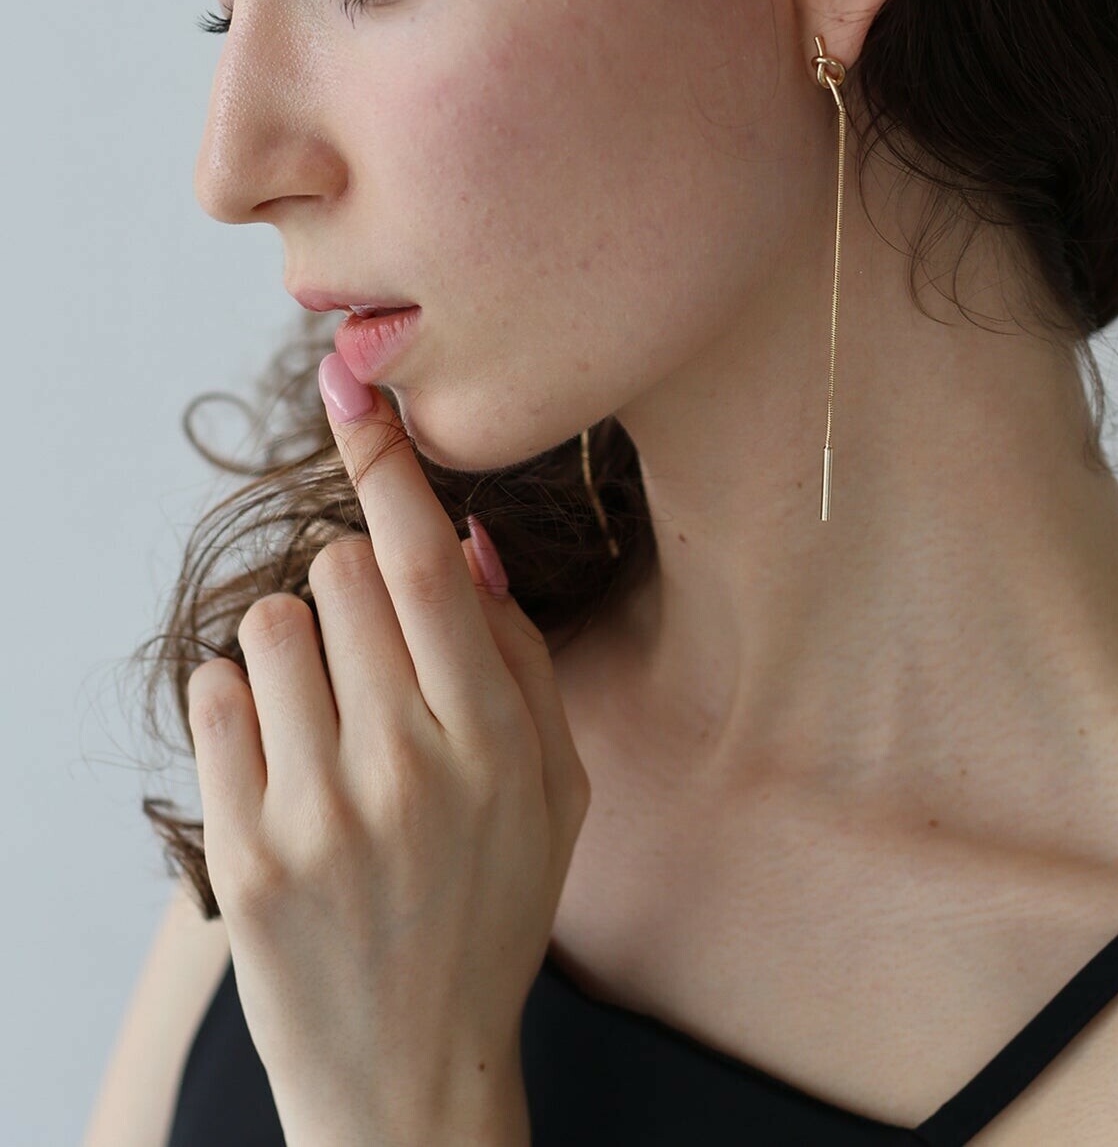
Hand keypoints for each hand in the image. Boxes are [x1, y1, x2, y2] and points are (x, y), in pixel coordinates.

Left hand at [185, 352, 588, 1145]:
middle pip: (338, 573)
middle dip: (353, 583)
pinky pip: (215, 699)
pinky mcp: (243, 855)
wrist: (412, 1072)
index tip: (355, 391)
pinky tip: (284, 756)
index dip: (388, 464)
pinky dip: (246, 700)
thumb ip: (521, 655)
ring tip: (329, 715)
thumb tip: (461, 540)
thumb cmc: (493, 909)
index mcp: (494, 740)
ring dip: (299, 643)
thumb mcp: (556, 787)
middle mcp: (405, 766)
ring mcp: (316, 813)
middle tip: (373, 654)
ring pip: (271, 624)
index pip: (424, 564)